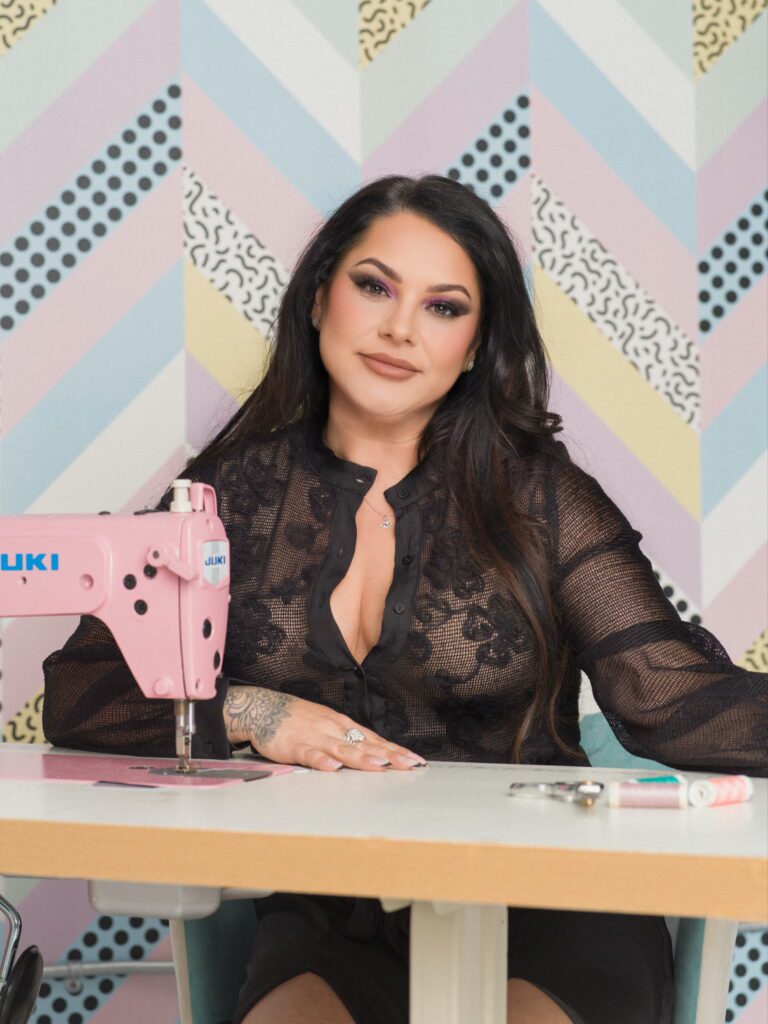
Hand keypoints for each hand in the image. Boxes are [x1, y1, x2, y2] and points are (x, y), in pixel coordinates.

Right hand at [223, 684, 426, 771]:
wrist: (265, 708)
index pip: (375, 740)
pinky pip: (309, 754)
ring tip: (380, 766)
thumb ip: (348, 742)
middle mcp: (333, 729)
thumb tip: (374, 754)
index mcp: (343, 726)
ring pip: (342, 749)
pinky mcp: (294, 746)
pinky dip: (321, 761)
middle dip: (389, 756)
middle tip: (410, 765)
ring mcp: (315, 737)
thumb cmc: (299, 721)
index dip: (395, 751)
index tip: (415, 761)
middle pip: (365, 744)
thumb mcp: (328, 727)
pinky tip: (332, 768)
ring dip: (361, 758)